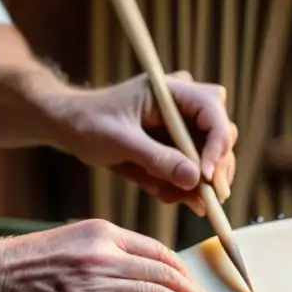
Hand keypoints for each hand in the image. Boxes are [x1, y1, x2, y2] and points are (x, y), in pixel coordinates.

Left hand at [53, 71, 236, 215]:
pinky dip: (181, 186)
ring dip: (196, 183)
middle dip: (213, 170)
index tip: (208, 177)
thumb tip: (196, 179)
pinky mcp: (176, 144)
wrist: (70, 125)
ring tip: (171, 198)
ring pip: (210, 156)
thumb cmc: (89, 122)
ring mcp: (182, 125)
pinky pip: (191, 168)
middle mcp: (184, 104)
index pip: (213, 111)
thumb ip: (157, 159)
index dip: (218, 145)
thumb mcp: (120, 141)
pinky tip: (165, 195)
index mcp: (172, 90)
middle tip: (201, 201)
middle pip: (221, 135)